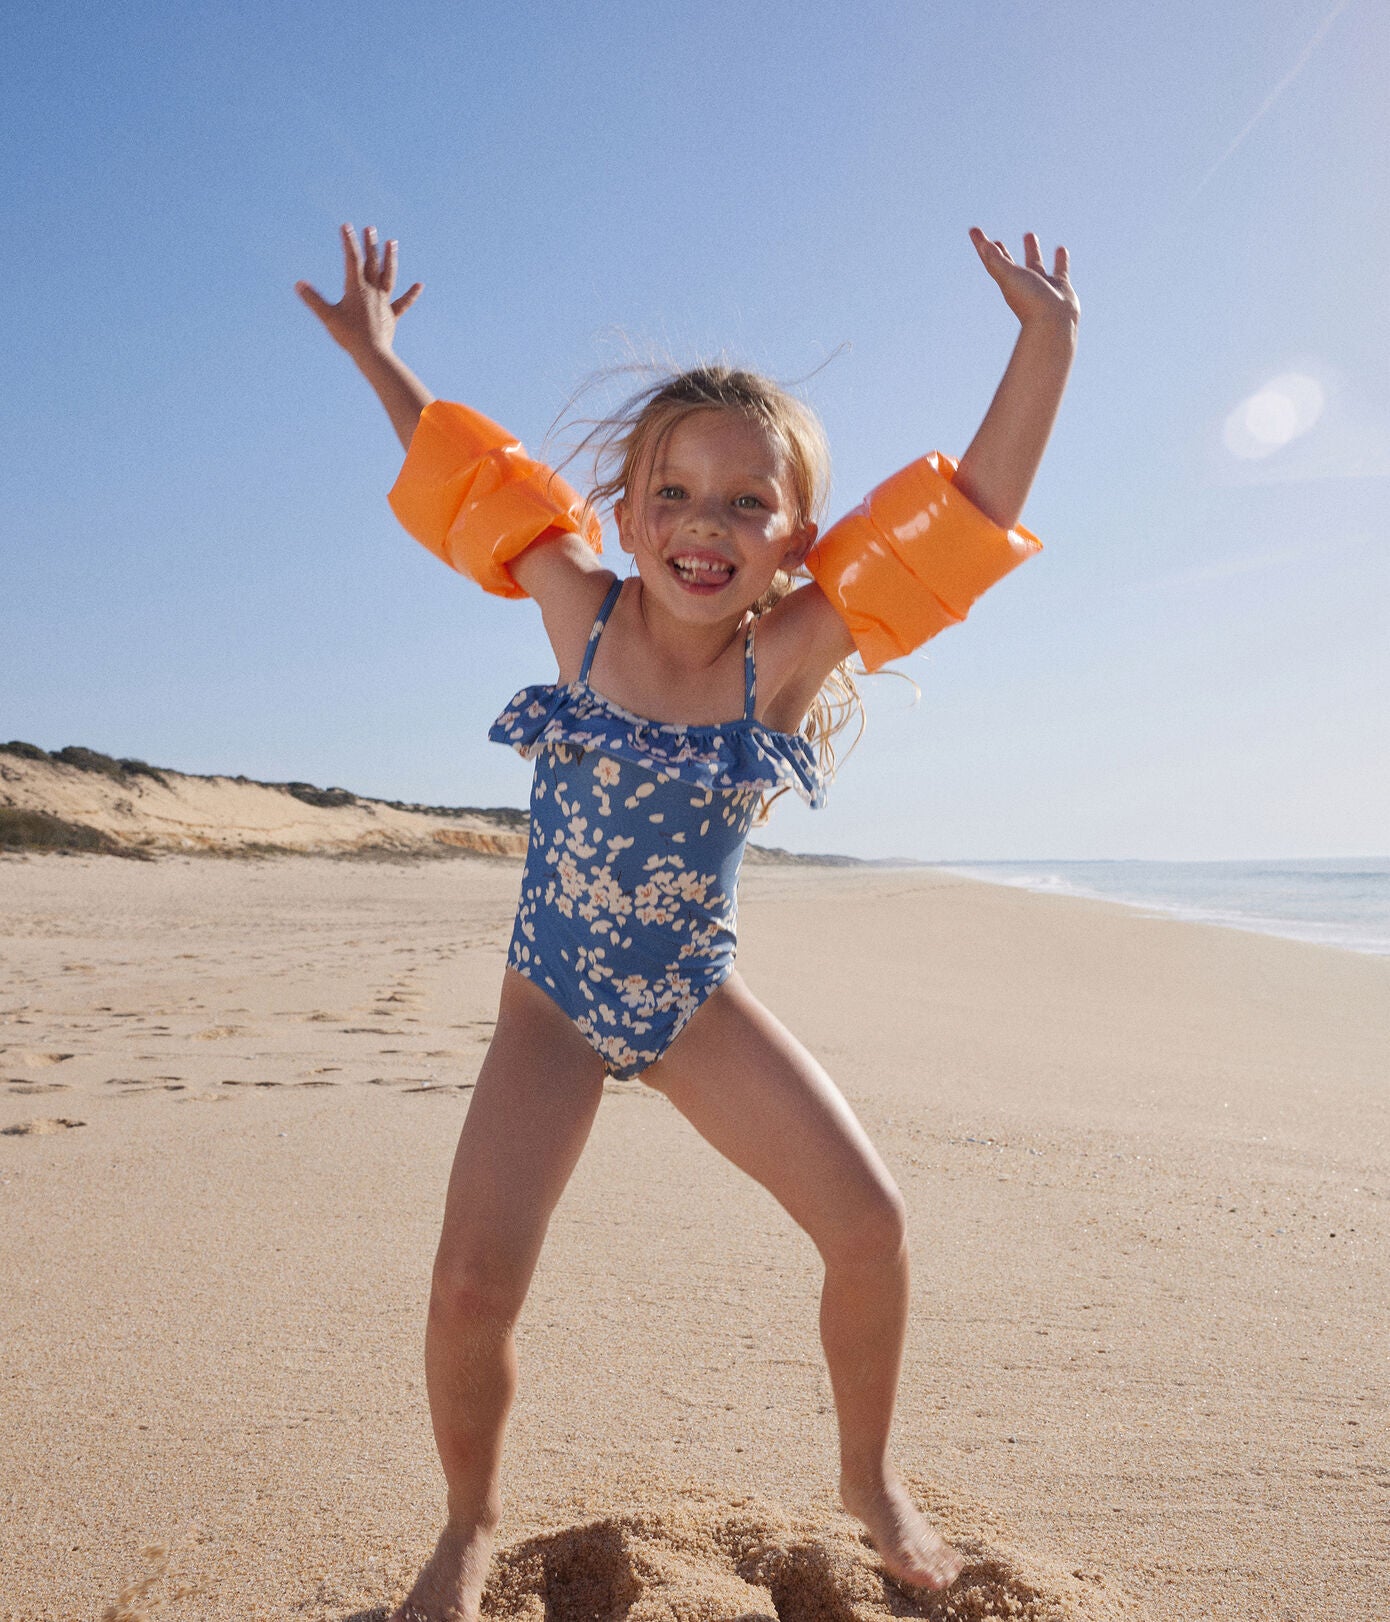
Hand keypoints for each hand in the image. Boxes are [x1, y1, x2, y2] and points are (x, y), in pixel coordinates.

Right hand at [295, 223, 422, 358]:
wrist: (372, 354)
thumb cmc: (349, 336)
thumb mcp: (328, 317)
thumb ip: (313, 299)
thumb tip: (298, 284)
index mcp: (356, 289)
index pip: (352, 260)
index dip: (348, 242)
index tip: (346, 226)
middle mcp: (372, 291)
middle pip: (372, 263)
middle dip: (370, 245)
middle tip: (370, 228)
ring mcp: (384, 302)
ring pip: (388, 276)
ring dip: (390, 258)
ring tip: (392, 242)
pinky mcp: (391, 316)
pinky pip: (403, 303)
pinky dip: (411, 294)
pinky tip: (419, 285)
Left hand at [969, 230, 1077, 333]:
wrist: (1054, 323)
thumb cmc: (1030, 301)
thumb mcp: (1010, 278)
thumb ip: (997, 261)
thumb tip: (983, 245)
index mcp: (1007, 280)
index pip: (990, 259)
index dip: (982, 245)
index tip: (973, 230)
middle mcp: (1023, 283)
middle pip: (1008, 263)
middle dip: (1001, 252)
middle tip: (995, 241)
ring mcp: (1041, 285)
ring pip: (1034, 263)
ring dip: (1030, 250)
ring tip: (1029, 234)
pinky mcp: (1059, 286)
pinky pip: (1059, 269)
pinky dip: (1060, 259)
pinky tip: (1060, 249)